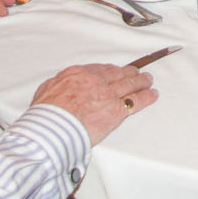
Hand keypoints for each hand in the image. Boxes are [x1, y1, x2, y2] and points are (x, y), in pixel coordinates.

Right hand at [31, 63, 157, 142]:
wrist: (51, 129)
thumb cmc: (45, 115)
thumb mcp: (45, 91)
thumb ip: (56, 85)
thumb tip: (59, 86)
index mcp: (77, 74)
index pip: (99, 69)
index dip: (110, 70)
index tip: (114, 71)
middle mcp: (95, 81)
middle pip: (117, 74)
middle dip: (128, 73)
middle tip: (136, 72)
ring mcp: (107, 95)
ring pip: (129, 84)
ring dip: (141, 81)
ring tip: (148, 80)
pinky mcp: (116, 111)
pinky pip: (136, 101)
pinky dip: (146, 97)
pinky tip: (153, 95)